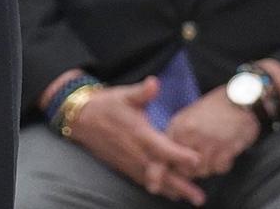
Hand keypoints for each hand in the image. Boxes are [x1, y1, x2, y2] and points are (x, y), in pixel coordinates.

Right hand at [67, 77, 207, 203]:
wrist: (80, 118)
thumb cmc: (106, 104)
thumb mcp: (124, 94)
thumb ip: (142, 92)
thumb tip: (154, 83)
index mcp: (140, 133)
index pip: (163, 147)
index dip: (180, 155)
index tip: (197, 160)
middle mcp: (136, 152)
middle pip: (162, 172)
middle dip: (182, 185)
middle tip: (199, 197)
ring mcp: (130, 161)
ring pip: (155, 180)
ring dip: (173, 190)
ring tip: (190, 199)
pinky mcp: (124, 166)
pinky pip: (144, 181)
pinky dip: (159, 189)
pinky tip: (170, 194)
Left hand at [164, 87, 259, 178]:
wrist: (239, 100)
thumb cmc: (212, 111)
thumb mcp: (188, 119)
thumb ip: (177, 138)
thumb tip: (170, 161)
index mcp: (178, 126)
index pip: (166, 154)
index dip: (166, 168)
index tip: (164, 178)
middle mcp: (190, 133)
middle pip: (184, 168)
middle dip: (191, 171)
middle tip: (200, 163)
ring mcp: (208, 140)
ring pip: (202, 171)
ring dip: (208, 168)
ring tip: (214, 156)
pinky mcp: (227, 146)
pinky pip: (219, 168)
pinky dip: (222, 166)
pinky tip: (225, 154)